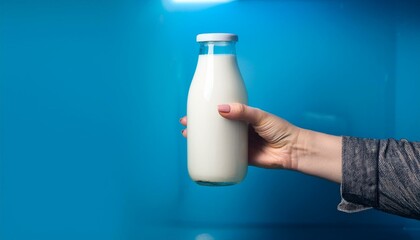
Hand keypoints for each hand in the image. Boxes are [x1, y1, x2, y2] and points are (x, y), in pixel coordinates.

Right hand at [180, 103, 301, 169]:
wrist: (292, 150)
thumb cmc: (280, 129)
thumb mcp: (260, 116)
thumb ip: (242, 112)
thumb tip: (220, 109)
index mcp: (241, 117)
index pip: (220, 112)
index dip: (206, 111)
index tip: (193, 110)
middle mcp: (237, 130)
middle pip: (214, 127)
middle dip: (198, 125)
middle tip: (185, 124)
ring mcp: (238, 144)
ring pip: (216, 141)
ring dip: (202, 140)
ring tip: (188, 137)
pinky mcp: (241, 158)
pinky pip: (223, 157)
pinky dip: (212, 156)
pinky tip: (201, 155)